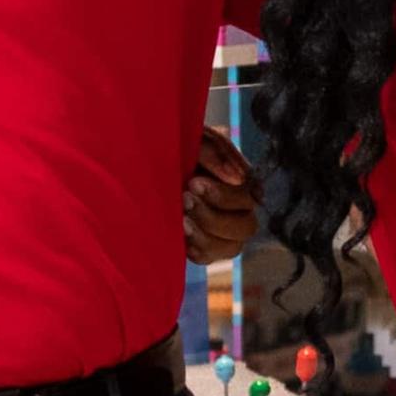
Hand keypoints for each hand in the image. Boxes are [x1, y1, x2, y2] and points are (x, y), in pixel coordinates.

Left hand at [184, 127, 257, 263]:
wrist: (144, 161)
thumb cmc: (175, 145)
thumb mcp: (196, 138)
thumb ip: (217, 152)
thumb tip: (239, 178)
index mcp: (243, 180)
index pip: (251, 197)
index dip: (224, 195)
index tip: (193, 182)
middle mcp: (239, 208)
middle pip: (247, 227)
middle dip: (213, 216)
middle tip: (184, 199)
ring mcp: (224, 231)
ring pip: (233, 247)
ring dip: (205, 233)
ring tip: (180, 219)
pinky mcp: (204, 246)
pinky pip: (209, 258)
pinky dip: (195, 247)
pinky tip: (179, 232)